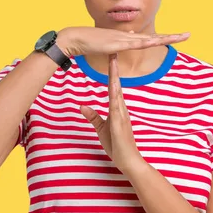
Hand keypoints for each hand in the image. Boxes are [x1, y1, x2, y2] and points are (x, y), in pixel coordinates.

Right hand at [56, 26, 189, 56]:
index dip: (163, 38)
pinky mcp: (115, 43)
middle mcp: (127, 36)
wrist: (76, 38)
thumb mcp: (108, 44)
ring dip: (166, 38)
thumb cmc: (89, 42)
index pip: (149, 38)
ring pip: (149, 39)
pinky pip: (134, 44)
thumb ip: (120, 42)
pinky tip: (156, 42)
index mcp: (126, 38)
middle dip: (171, 37)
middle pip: (154, 37)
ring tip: (181, 37)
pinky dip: (146, 43)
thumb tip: (131, 36)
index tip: (177, 38)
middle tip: (188, 35)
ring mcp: (122, 39)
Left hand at [80, 53, 144, 173]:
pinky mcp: (119, 124)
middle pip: (117, 83)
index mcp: (117, 108)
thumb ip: (93, 116)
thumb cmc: (117, 145)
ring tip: (114, 61)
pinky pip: (116, 107)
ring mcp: (121, 115)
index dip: (112, 71)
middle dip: (115, 67)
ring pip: (117, 91)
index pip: (113, 86)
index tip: (111, 57)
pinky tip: (113, 87)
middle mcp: (121, 108)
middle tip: (114, 50)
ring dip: (115, 76)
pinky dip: (115, 96)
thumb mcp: (101, 128)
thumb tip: (82, 106)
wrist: (129, 162)